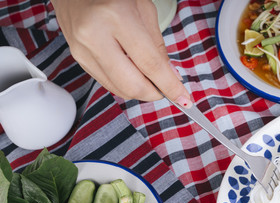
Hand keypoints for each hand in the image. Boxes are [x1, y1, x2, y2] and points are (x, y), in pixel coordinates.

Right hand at [51, 0, 191, 106]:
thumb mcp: (144, 10)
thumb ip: (158, 46)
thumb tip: (171, 77)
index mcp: (116, 17)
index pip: (150, 64)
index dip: (170, 86)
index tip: (184, 99)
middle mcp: (95, 35)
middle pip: (132, 85)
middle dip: (154, 94)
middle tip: (167, 89)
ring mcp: (82, 49)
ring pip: (119, 89)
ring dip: (140, 90)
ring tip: (150, 78)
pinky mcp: (78, 58)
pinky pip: (107, 83)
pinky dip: (125, 84)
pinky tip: (133, 73)